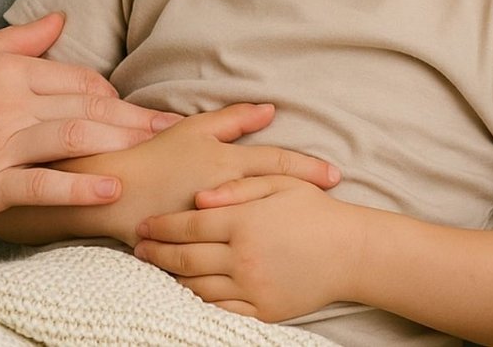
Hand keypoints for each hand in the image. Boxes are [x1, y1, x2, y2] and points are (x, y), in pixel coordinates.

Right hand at [0, 13, 181, 217]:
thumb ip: (15, 40)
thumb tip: (60, 19)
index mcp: (4, 71)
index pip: (74, 77)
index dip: (108, 93)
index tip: (129, 106)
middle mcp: (8, 104)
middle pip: (86, 106)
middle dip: (134, 116)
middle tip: (172, 126)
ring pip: (74, 138)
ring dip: (121, 142)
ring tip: (156, 147)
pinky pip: (40, 184)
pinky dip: (78, 187)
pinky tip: (111, 188)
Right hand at [0, 103, 341, 245]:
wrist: (104, 190)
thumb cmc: (148, 154)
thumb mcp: (191, 128)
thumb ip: (232, 119)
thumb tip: (270, 109)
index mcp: (223, 163)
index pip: (275, 163)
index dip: (306, 168)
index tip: (335, 176)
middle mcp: (222, 194)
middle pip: (274, 197)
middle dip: (305, 201)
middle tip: (334, 205)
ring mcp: (211, 222)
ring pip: (255, 227)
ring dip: (283, 229)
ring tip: (310, 236)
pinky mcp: (195, 245)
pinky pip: (228, 252)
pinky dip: (249, 254)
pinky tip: (267, 261)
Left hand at [134, 175, 362, 321]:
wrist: (352, 252)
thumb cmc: (317, 211)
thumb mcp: (281, 184)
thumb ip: (238, 187)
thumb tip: (200, 197)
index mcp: (245, 221)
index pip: (189, 224)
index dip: (162, 226)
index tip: (145, 225)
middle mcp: (243, 256)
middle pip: (185, 257)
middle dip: (156, 253)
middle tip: (140, 248)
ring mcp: (252, 286)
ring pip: (197, 286)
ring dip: (171, 278)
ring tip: (158, 270)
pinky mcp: (262, 309)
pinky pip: (220, 308)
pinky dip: (198, 301)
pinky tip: (189, 291)